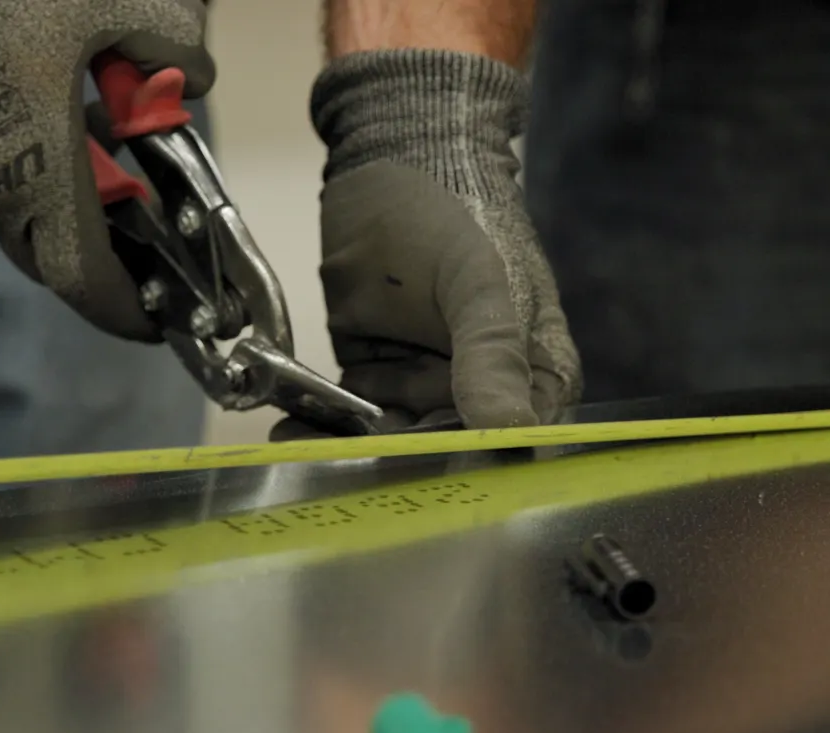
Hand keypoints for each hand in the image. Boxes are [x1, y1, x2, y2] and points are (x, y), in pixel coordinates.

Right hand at [0, 0, 213, 338]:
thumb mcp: (109, 2)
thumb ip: (167, 44)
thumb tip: (192, 77)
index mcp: (42, 179)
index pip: (88, 281)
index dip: (125, 312)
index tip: (153, 322)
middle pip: (49, 252)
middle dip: (91, 243)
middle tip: (122, 209)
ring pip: (5, 213)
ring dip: (42, 191)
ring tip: (65, 129)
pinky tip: (6, 106)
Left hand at [293, 49, 581, 436]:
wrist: (394, 156)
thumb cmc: (459, 209)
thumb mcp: (480, 282)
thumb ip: (491, 357)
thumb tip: (509, 431)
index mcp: (537, 376)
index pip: (508, 443)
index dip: (467, 465)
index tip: (420, 478)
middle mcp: (485, 392)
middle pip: (445, 449)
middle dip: (396, 460)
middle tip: (347, 472)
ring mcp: (429, 385)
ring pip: (393, 438)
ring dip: (351, 448)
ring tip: (305, 454)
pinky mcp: (378, 377)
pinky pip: (352, 414)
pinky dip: (324, 424)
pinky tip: (292, 430)